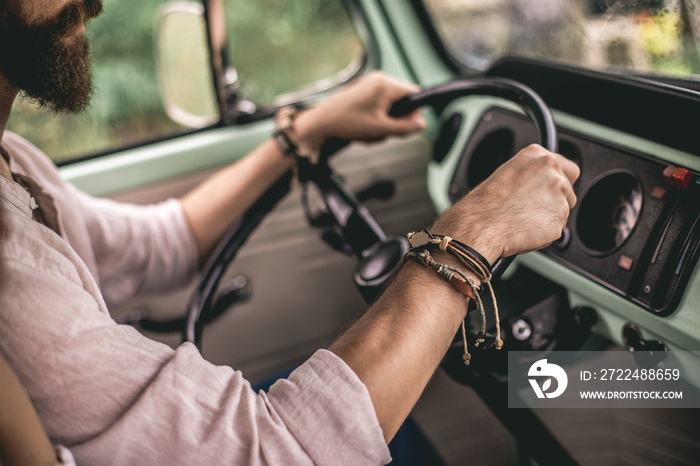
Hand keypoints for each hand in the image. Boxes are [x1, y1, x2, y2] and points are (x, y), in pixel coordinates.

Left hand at [294, 72, 425, 148]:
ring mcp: (370, 84)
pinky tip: (364, 126)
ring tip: (370, 130)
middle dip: (396, 119)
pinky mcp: (363, 90)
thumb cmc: (347, 122)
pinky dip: (376, 117)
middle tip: (382, 131)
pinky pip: (379, 104)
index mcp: (386, 85)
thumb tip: (422, 124)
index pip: (414, 94)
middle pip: (402, 101)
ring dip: (385, 121)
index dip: (413, 113)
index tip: (406, 126)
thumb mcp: (380, 129)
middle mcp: (379, 80)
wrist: (322, 121)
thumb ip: (405, 127)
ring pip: (390, 105)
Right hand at [432, 144, 579, 264]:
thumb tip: (540, 185)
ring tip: (524, 219)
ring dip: (549, 216)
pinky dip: (545, 232)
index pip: (568, 168)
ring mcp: (559, 194)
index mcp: (538, 156)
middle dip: (555, 201)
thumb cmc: (486, 204)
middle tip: (531, 208)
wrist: (480, 224)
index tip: (548, 191)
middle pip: (569, 190)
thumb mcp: (508, 174)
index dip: (558, 182)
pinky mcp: (560, 217)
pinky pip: (558, 228)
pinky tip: (526, 228)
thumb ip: (531, 175)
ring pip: (564, 210)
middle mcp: (553, 171)